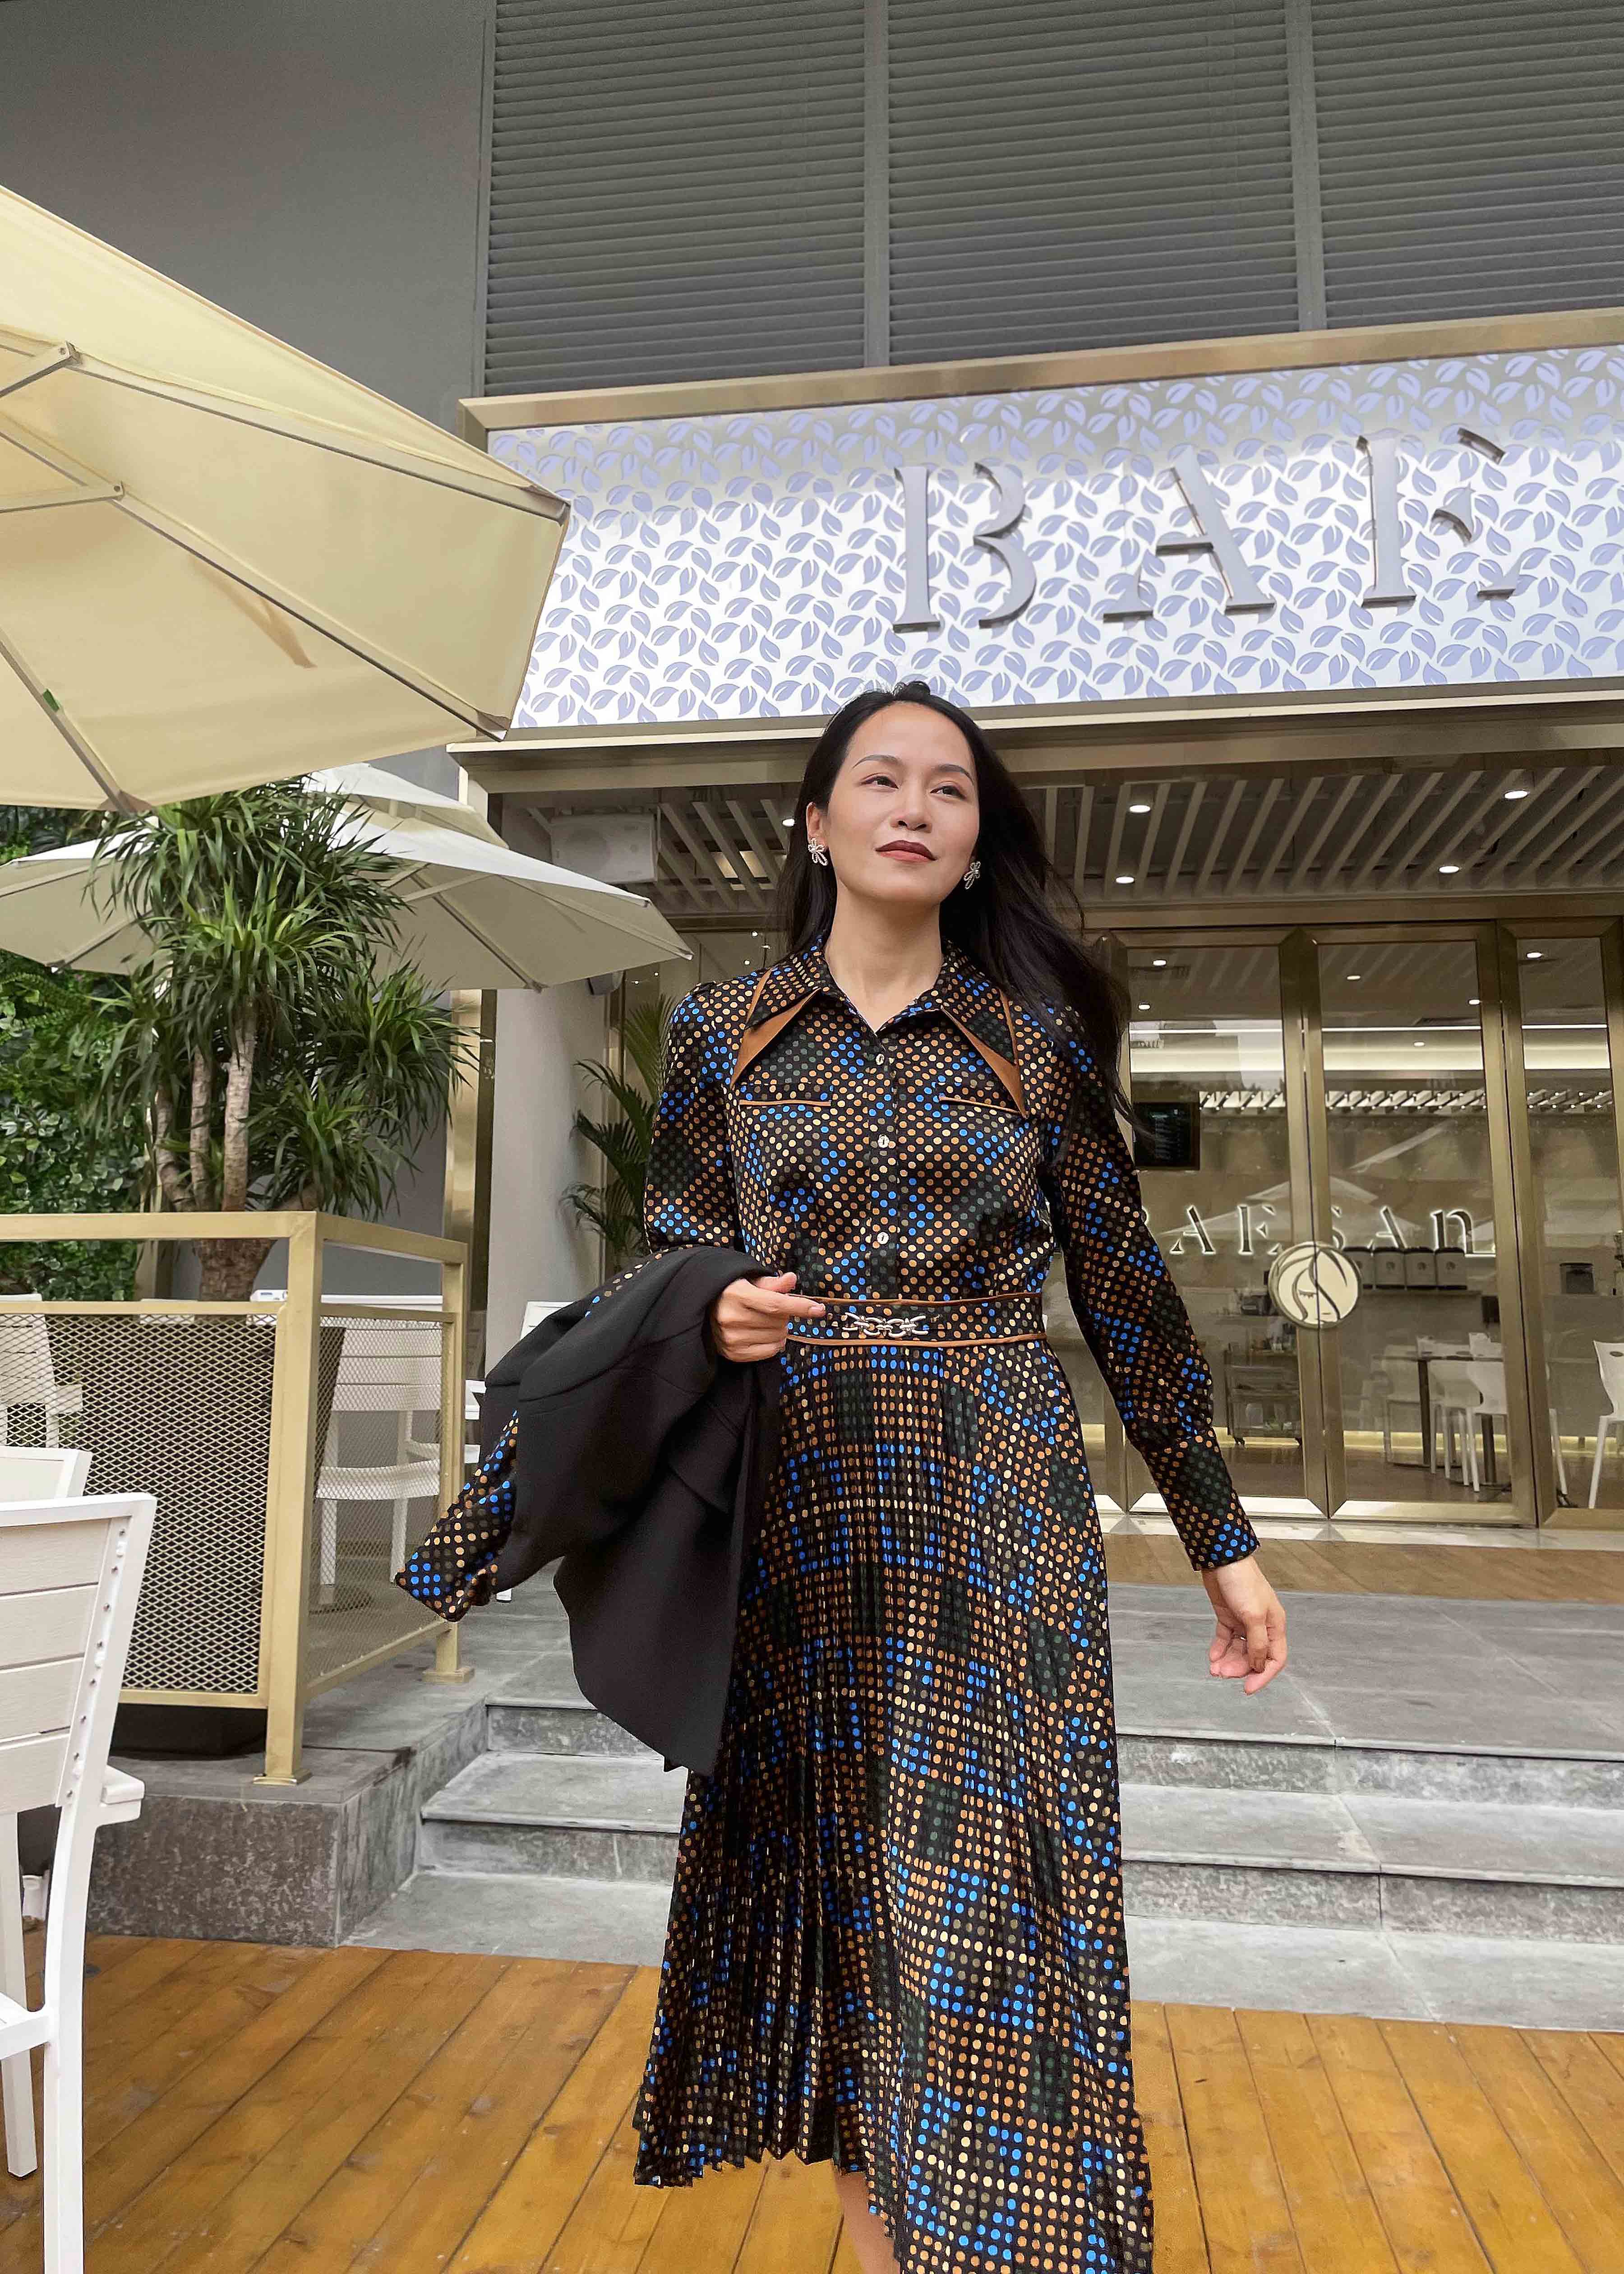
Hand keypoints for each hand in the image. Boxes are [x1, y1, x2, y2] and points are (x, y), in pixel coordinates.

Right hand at [708, 1271, 824, 1361]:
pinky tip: (766, 1334)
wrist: (706, 1307)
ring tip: (768, 1322)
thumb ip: (773, 1283)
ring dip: (781, 1330)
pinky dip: (775, 1344)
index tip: (819, 1310)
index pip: (775, 1304)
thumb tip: (791, 1279)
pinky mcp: (732, 1353)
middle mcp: (731, 1317)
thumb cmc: (734, 1291)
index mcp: (737, 1294)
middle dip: (785, 1316)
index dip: (799, 1307)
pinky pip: (769, 1352)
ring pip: (777, 1338)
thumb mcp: (751, 1281)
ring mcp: (730, 1338)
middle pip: (779, 1322)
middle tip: (774, 1310)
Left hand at [1201, 1554, 1286, 1693]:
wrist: (1221, 1558)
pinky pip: (1226, 1638)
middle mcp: (1261, 1625)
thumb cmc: (1242, 1581)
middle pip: (1254, 1657)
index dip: (1263, 1675)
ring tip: (1214, 1668)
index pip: (1275, 1659)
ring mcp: (1244, 1621)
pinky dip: (1219, 1648)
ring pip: (1239, 1650)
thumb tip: (1259, 1665)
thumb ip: (1257, 1642)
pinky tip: (1212, 1656)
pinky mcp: (1228, 1616)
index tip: (1248, 1688)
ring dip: (1227, 1661)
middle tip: (1222, 1674)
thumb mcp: (1252, 1615)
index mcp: (1275, 1625)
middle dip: (1239, 1668)